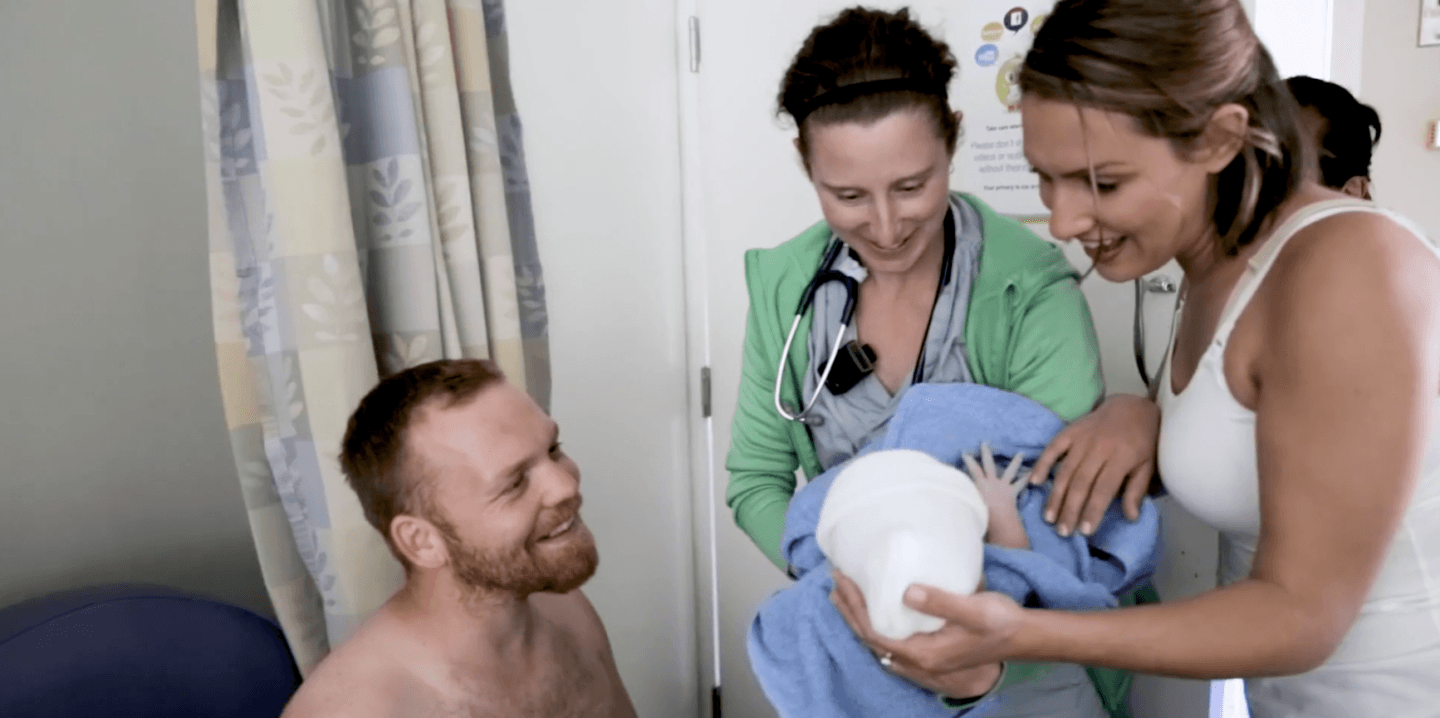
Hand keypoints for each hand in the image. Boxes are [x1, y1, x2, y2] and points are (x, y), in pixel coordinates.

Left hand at [831, 571, 1023, 689]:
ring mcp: (924, 659)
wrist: (1022, 637)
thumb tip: (906, 592)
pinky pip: (891, 641)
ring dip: (858, 617)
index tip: (842, 579)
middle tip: (835, 581)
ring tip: (844, 594)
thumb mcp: (972, 609)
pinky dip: (875, 624)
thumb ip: (939, 602)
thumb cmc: (999, 622)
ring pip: (879, 641)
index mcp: (923, 653)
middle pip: (870, 638)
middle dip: (849, 609)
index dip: (854, 606)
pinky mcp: (930, 652)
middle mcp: (918, 661)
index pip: (874, 631)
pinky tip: (874, 611)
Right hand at [962, 444, 1028, 548]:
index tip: (965, 452)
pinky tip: (1031, 475)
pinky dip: (1025, 479)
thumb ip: (964, 497)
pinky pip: (1020, 485)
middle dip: (986, 453)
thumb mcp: (968, 504)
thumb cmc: (980, 516)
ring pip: (1010, 471)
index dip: (968, 459)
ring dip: (1015, 462)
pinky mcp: (1012, 493)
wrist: (998, 522)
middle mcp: (991, 482)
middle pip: (988, 464)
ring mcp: (1003, 486)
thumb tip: (952, 499)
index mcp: (979, 484)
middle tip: (985, 444)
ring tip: (1021, 454)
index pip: (972, 468)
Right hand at [1028, 394, 1158, 536]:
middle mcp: (1100, 448)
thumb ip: (1137, 490)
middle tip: (1063, 531)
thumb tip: (1131, 517)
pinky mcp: (1070, 431)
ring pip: (1065, 470)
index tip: (1084, 531)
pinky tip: (1034, 482)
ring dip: (1055, 495)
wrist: (1132, 406)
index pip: (1104, 489)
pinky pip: (1053, 448)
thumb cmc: (1142, 440)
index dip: (1093, 510)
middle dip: (1070, 509)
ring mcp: (1082, 438)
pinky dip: (1042, 464)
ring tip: (1049, 517)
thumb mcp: (1148, 465)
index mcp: (1122, 457)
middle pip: (1081, 483)